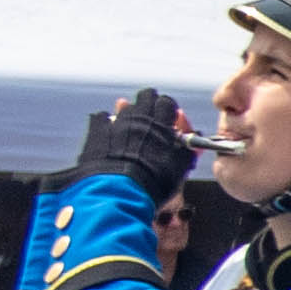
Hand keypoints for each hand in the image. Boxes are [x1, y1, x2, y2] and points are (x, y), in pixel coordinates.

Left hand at [74, 96, 194, 200]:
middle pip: (146, 97)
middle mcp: (139, 117)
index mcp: (162, 124)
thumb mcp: (179, 169)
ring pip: (125, 107)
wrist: (119, 192)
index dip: (169, 109)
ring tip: (131, 132)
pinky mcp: (97, 130)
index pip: (168, 103)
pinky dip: (105, 123)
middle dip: (150, 104)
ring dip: (129, 115)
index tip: (170, 119)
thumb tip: (192, 145)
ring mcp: (116, 122)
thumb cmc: (151, 184)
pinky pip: (101, 118)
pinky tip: (109, 136)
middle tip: (151, 119)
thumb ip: (187, 152)